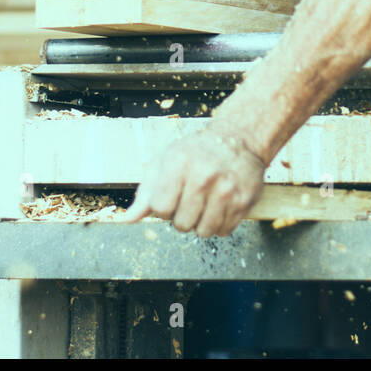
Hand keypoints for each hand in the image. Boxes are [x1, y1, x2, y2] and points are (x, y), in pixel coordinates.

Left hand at [122, 125, 266, 237]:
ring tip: (206, 202)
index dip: (164, 207)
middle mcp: (204, 176)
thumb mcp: (165, 162)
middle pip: (181, 224)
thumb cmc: (197, 152)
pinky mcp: (244, 200)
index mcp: (179, 164)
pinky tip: (220, 205)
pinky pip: (224, 231)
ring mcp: (226, 189)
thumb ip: (145, 193)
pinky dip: (220, 223)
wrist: (239, 138)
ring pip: (204, 232)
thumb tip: (126, 220)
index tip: (172, 195)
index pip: (160, 209)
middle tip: (191, 198)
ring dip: (201, 223)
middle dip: (182, 216)